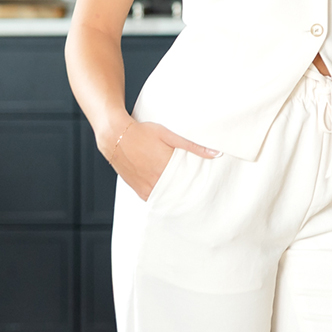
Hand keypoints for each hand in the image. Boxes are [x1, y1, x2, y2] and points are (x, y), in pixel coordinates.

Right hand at [101, 118, 220, 201]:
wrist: (115, 137)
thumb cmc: (142, 133)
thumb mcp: (168, 135)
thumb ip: (192, 145)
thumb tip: (215, 154)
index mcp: (166, 168)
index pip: (189, 184)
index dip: (199, 187)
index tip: (208, 188)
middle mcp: (156, 181)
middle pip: (178, 193)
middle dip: (189, 193)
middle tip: (199, 193)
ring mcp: (146, 187)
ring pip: (166, 198)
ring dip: (175, 196)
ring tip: (186, 194)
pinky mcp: (138, 190)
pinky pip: (154, 199)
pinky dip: (162, 197)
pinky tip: (169, 193)